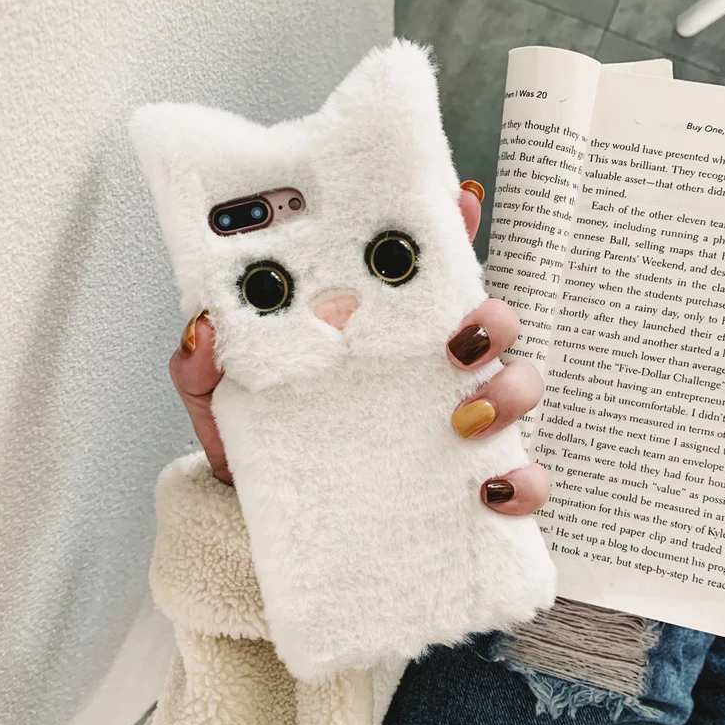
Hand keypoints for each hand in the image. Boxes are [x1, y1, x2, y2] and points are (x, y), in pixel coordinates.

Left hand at [169, 180, 549, 515]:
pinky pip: (518, 474)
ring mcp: (452, 417)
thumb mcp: (216, 396)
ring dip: (511, 390)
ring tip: (466, 418)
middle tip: (456, 339)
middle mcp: (421, 367)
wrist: (260, 522)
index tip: (457, 202)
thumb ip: (202, 361)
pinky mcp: (462, 476)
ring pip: (517, 382)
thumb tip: (205, 327)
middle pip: (488, 318)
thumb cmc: (251, 446)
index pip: (422, 268)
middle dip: (491, 317)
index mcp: (375, 332)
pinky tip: (493, 491)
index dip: (449, 226)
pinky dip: (522, 482)